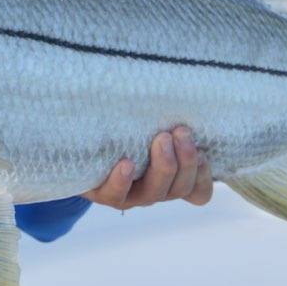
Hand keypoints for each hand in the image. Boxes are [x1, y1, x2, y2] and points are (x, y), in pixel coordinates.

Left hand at [84, 126, 212, 210]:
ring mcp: (130, 196)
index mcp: (171, 180)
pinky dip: (122, 180)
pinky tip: (127, 163)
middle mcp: (154, 191)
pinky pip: (116, 194)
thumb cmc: (125, 131)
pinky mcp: (104, 194)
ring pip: (154, 193)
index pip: (198, 191)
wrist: (81, 148)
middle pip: (180, 188)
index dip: (205, 177)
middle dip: (185, 160)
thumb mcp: (150, 125)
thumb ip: (169, 119)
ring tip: (161, 139)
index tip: (204, 153)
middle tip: (180, 131)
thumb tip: (184, 89)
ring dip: (162, 166)